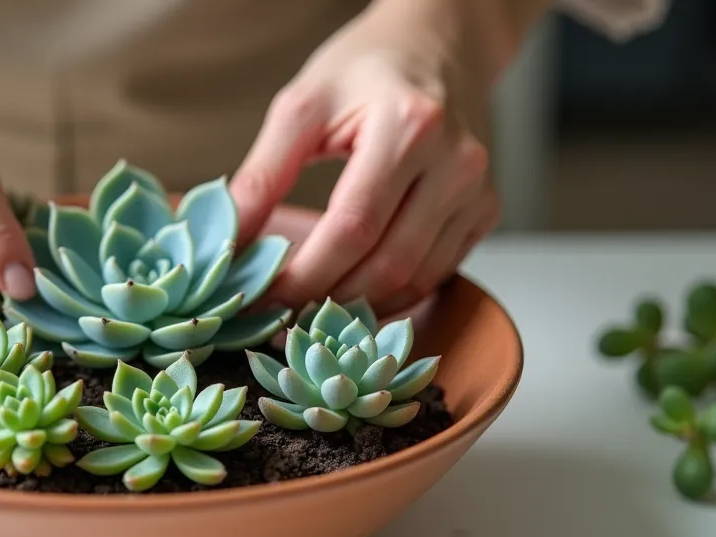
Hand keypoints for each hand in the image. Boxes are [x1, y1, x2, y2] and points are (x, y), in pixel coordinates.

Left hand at [231, 0, 532, 314]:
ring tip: (308, 310)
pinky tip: (351, 293)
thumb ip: (263, 173)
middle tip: (278, 314)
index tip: (261, 297)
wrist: (440, 43)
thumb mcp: (303, 105)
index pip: (352, 227)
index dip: (304, 275)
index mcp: (409, 127)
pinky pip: (436, 274)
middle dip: (327, 300)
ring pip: (415, 281)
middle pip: (388, 264)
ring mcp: (478, 192)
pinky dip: (391, 294)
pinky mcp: (485, 212)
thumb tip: (230, 240)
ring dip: (359, 307)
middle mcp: (456, 164)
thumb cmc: (367, 68)